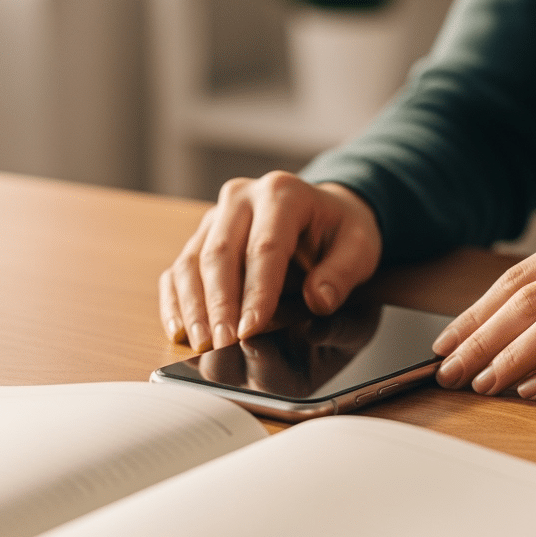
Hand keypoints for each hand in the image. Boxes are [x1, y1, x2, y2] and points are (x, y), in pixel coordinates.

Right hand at [158, 172, 382, 352]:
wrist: (324, 212)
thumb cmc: (340, 231)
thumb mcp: (360, 247)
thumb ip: (342, 272)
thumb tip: (319, 299)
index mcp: (282, 193)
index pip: (265, 246)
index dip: (257, 291)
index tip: (251, 329)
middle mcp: (241, 197)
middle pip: (220, 253)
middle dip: (219, 303)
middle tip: (221, 344)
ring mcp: (216, 216)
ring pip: (192, 261)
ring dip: (193, 306)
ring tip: (200, 343)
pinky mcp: (201, 237)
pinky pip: (178, 269)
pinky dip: (175, 301)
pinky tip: (180, 330)